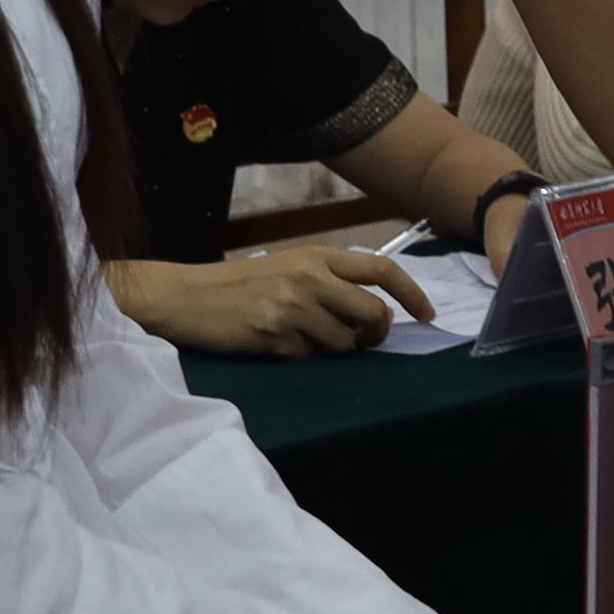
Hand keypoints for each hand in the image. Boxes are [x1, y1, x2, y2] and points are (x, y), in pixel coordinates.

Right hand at [114, 242, 423, 356]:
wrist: (186, 297)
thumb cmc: (240, 284)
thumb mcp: (289, 268)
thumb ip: (330, 283)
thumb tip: (377, 313)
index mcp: (317, 256)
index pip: (381, 270)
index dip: (412, 293)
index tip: (427, 314)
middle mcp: (310, 277)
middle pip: (372, 313)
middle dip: (375, 335)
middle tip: (362, 342)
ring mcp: (292, 306)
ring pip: (343, 343)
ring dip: (334, 350)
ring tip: (305, 340)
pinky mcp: (274, 334)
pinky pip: (308, 357)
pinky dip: (301, 357)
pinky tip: (277, 344)